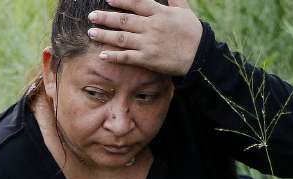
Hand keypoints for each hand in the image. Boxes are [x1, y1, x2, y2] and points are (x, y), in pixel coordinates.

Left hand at [88, 0, 203, 76]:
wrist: (201, 55)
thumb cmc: (193, 31)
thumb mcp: (184, 10)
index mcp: (159, 12)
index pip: (136, 3)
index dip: (121, 0)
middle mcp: (151, 26)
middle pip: (124, 20)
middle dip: (106, 17)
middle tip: (91, 16)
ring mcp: (149, 43)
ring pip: (122, 38)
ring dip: (105, 35)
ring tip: (91, 32)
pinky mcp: (148, 59)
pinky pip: (128, 57)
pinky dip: (114, 56)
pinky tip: (102, 54)